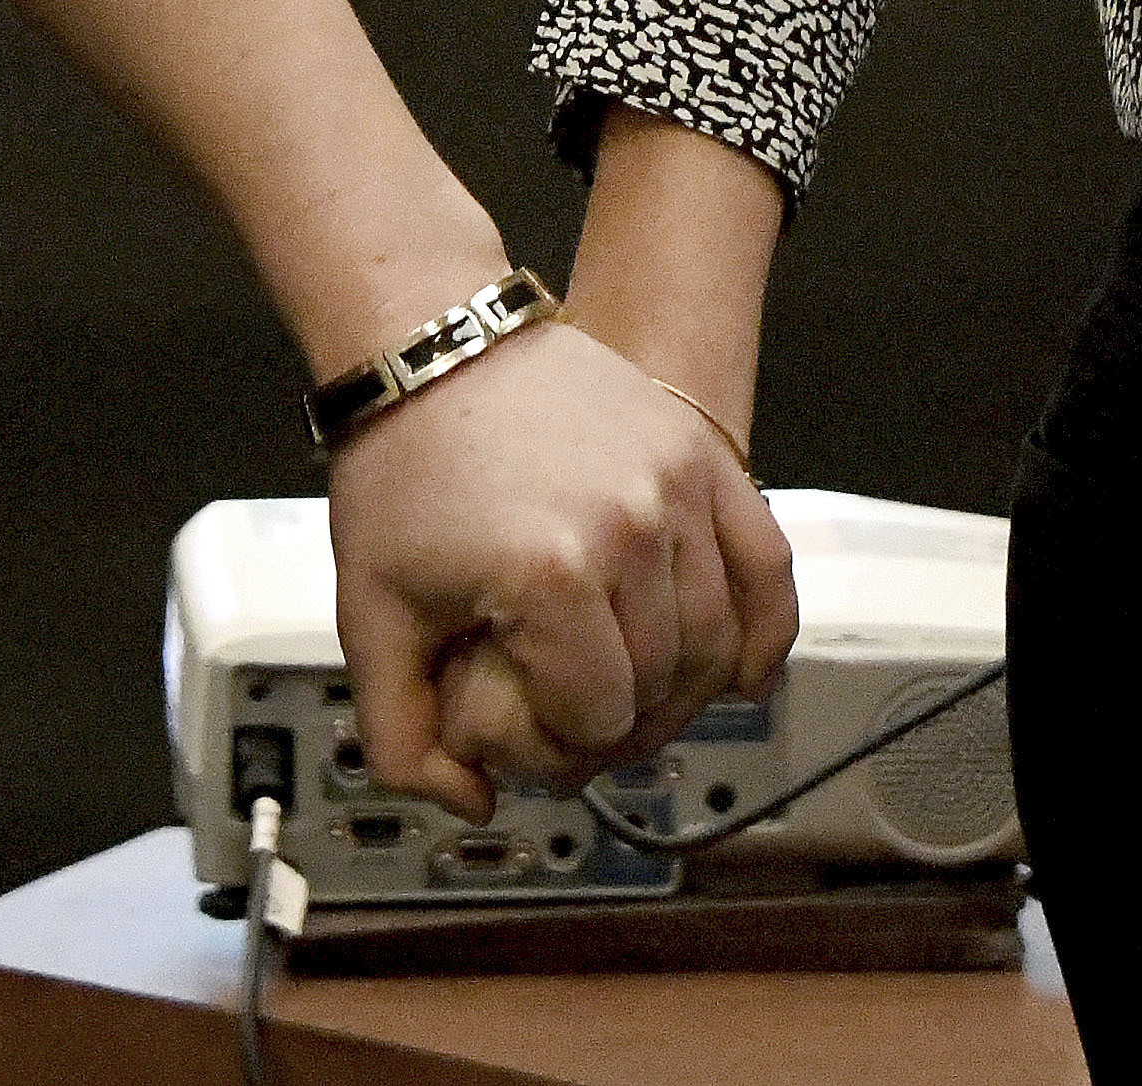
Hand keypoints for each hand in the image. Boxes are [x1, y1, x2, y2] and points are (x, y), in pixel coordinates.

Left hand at [322, 317, 797, 819]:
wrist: (431, 340)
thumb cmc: (400, 466)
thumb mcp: (371, 615)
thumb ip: (403, 738)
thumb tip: (476, 801)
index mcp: (551, 577)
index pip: (599, 723)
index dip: (559, 742)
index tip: (523, 715)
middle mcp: (631, 531)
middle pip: (662, 690)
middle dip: (615, 718)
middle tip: (569, 703)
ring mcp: (677, 487)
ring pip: (718, 643)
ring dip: (681, 685)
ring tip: (628, 680)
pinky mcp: (701, 454)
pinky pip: (769, 566)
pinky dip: (765, 630)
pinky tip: (742, 671)